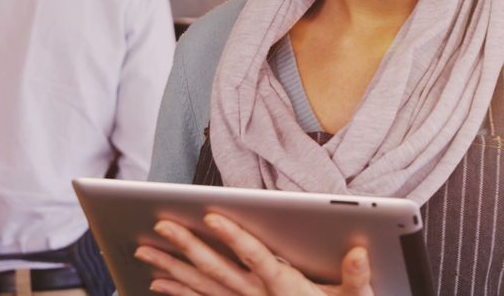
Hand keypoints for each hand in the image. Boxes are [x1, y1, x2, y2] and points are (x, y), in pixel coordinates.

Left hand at [134, 213, 374, 295]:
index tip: (212, 217)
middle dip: (187, 247)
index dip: (235, 237)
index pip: (257, 257)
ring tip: (145, 253)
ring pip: (203, 287)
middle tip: (160, 226)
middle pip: (219, 270)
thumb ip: (356, 277)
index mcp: (286, 287)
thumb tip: (358, 252)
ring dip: (172, 270)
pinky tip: (157, 283)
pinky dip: (179, 293)